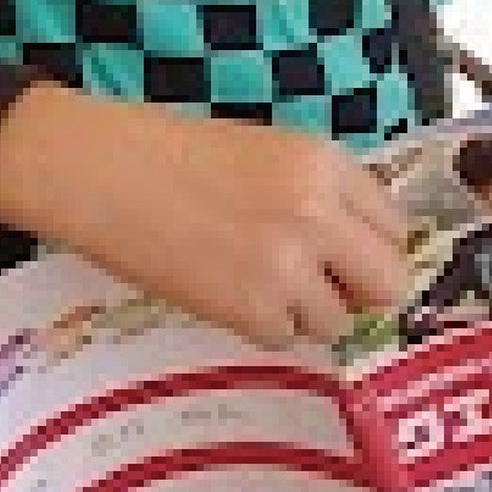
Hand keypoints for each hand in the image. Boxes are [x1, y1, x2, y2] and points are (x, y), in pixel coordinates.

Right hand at [0, 87, 417, 350]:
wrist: (96, 172)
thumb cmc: (170, 154)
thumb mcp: (267, 152)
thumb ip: (320, 193)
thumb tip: (356, 246)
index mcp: (325, 164)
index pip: (395, 226)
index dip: (371, 247)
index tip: (350, 257)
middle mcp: (318, 214)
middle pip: (389, 282)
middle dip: (363, 291)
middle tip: (326, 288)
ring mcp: (287, 266)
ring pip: (339, 321)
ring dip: (308, 314)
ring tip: (261, 287)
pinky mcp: (249, 309)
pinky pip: (287, 340)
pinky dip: (264, 329)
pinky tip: (229, 296)